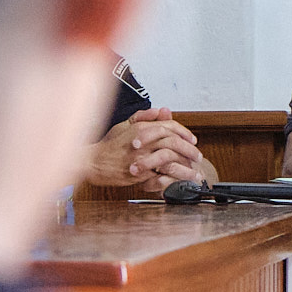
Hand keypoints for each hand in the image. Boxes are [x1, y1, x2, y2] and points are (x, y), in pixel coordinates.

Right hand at [85, 107, 204, 193]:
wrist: (93, 162)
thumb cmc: (109, 144)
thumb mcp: (125, 125)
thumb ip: (145, 117)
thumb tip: (163, 110)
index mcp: (142, 127)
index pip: (170, 126)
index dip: (185, 133)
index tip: (193, 141)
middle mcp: (143, 140)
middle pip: (174, 141)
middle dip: (189, 150)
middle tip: (198, 157)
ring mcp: (141, 156)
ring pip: (171, 158)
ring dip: (186, 166)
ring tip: (194, 172)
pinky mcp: (139, 172)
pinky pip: (161, 174)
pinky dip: (174, 177)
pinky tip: (181, 180)